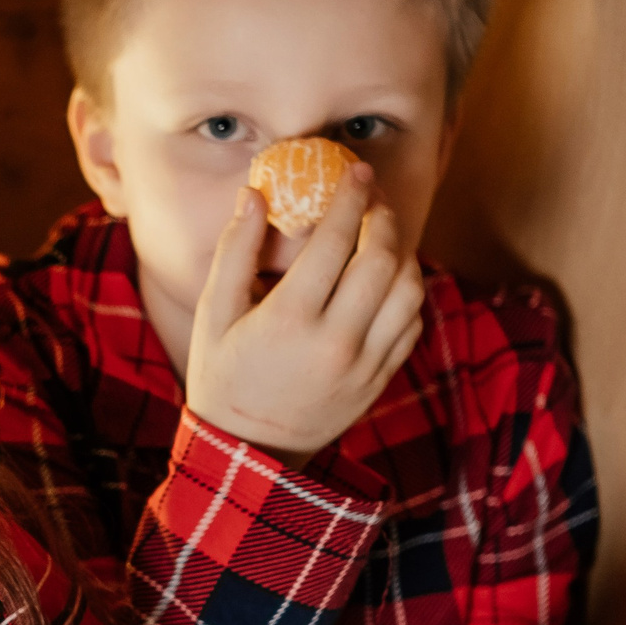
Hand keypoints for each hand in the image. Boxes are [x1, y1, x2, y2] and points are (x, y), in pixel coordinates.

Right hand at [186, 166, 424, 468]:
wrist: (249, 453)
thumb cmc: (223, 376)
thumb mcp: (213, 315)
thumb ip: (235, 252)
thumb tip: (254, 195)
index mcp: (288, 319)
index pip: (335, 241)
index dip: (351, 198)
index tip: (355, 171)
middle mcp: (335, 341)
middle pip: (383, 260)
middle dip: (383, 217)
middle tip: (372, 199)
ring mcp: (364, 364)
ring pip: (409, 290)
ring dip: (404, 252)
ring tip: (383, 236)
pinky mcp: (380, 380)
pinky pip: (412, 324)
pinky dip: (409, 291)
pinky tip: (388, 279)